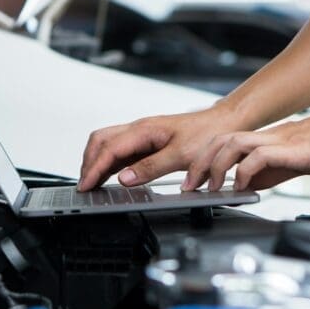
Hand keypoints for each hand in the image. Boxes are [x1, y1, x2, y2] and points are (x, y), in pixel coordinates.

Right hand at [78, 107, 243, 191]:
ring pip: (107, 144)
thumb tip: (124, 179)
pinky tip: (109, 175)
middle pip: (100, 141)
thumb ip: (150, 167)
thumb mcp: (181, 155)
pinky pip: (119, 150)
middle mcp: (138, 129)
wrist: (224, 123)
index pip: (108, 149)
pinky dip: (108, 163)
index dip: (94, 169)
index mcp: (143, 130)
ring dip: (96, 162)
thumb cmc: (206, 134)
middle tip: (85, 185)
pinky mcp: (146, 142)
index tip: (86, 185)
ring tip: (92, 182)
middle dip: (88, 163)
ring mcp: (140, 135)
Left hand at [184, 105, 309, 190]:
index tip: (190, 182)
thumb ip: (261, 175)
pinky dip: (245, 171)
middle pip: (217, 141)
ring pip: (231, 144)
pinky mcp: (289, 148)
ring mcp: (274, 140)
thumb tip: (241, 188)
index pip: (218, 144)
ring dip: (216, 166)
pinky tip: (243, 186)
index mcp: (258, 140)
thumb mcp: (283, 166)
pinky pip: (258, 155)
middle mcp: (262, 137)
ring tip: (211, 187)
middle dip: (198, 164)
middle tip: (190, 186)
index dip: (200, 161)